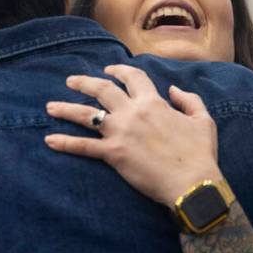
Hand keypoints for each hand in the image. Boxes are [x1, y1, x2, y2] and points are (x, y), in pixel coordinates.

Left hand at [45, 64, 222, 205]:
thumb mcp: (203, 120)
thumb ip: (188, 99)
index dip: (119, 70)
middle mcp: (133, 112)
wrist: (192, 182)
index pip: (132, 77)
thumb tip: (173, 89)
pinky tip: (49, 140)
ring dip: (66, 108)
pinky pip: (83, 147)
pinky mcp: (113, 154)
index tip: (108, 70)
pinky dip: (65, 143)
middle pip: (102, 90)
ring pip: (86, 114)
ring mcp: (120, 132)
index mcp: (153, 102)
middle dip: (84, 83)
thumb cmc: (200, 153)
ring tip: (50, 107)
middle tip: (70, 81)